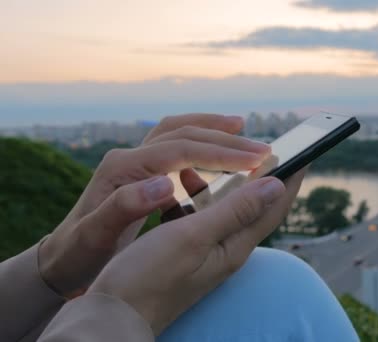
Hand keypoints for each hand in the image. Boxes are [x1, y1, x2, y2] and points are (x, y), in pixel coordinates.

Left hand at [39, 114, 270, 295]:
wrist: (62, 256)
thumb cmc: (80, 251)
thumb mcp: (96, 236)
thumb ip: (124, 208)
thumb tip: (164, 184)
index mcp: (123, 169)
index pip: (180, 150)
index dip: (220, 153)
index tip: (255, 160)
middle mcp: (129, 157)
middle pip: (184, 133)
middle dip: (225, 138)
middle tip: (262, 148)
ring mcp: (134, 161)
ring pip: (178, 131)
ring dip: (211, 129)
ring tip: (242, 131)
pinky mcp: (139, 170)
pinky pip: (174, 146)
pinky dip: (199, 142)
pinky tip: (215, 155)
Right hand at [88, 170, 305, 334]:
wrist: (112, 317)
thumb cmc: (149, 279)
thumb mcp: (195, 238)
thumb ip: (235, 210)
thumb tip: (276, 183)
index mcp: (235, 245)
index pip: (274, 206)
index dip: (291, 177)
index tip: (305, 151)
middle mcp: (226, 248)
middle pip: (254, 204)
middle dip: (263, 175)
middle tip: (266, 147)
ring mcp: (205, 249)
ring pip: (225, 207)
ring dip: (227, 180)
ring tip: (220, 155)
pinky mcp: (184, 249)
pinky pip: (199, 214)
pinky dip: (196, 193)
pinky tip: (182, 180)